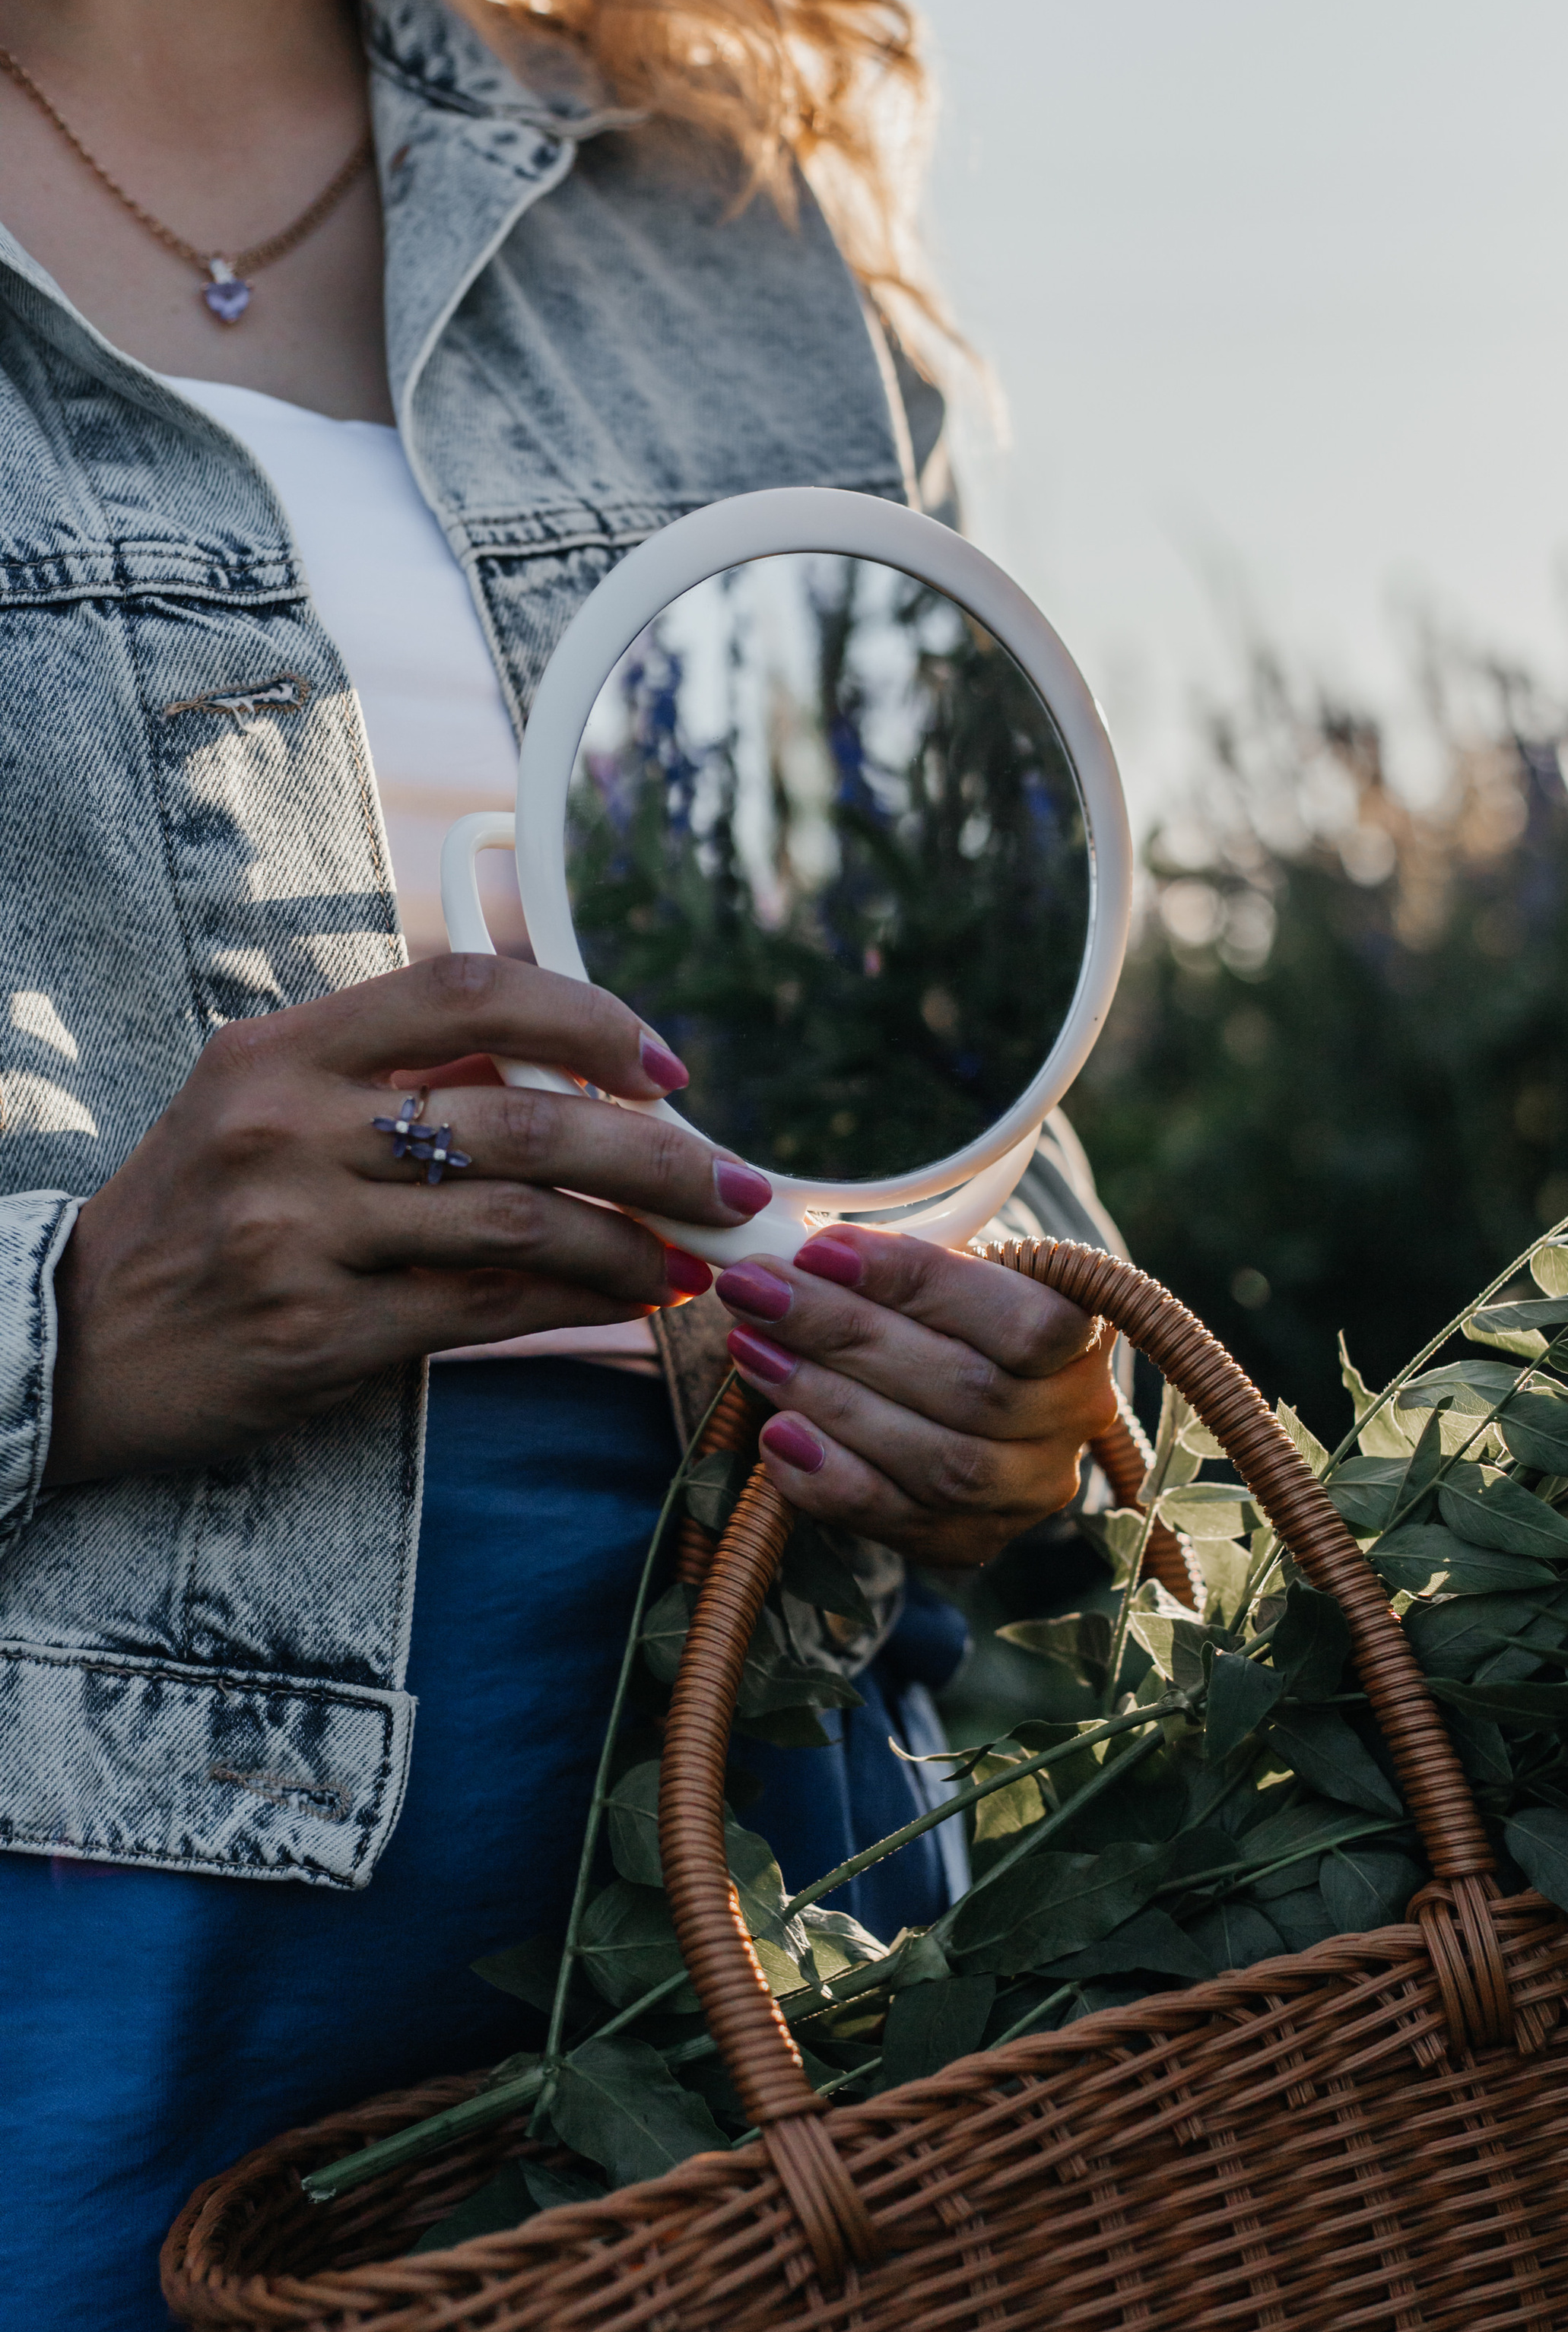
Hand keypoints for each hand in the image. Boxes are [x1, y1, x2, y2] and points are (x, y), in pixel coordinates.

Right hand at [45, 955, 771, 1485]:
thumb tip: (562, 1063)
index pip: (464, 987)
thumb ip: (393, 1076)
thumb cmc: (193, 1218)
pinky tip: (631, 1304)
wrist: (72, 1344)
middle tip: (731, 1180)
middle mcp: (287, 1129)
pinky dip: (579, 1304)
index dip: (584, 1016)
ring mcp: (300, 1234)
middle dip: (655, 1151)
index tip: (659, 1065)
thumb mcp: (262, 1108)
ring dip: (634, 1242)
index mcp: (281, 1051)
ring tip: (694, 1256)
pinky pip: (486, 1309)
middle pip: (523, 1116)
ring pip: (520, 1221)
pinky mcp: (318, 1332)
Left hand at [713, 1225, 1119, 1566]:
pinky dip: (830, 1480)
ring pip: (939, 1462)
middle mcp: (1076, 1416)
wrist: (968, 1377)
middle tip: (754, 1290)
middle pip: (967, 1389)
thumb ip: (891, 1263)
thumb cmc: (949, 1305)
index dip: (916, 1284)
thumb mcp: (945, 1261)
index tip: (818, 1250)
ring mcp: (1031, 1489)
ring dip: (829, 1402)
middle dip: (844, 1334)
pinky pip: (900, 1521)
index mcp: (1086, 1330)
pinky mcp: (974, 1540)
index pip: (1020, 1318)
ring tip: (753, 1350)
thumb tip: (796, 1257)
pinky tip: (774, 1435)